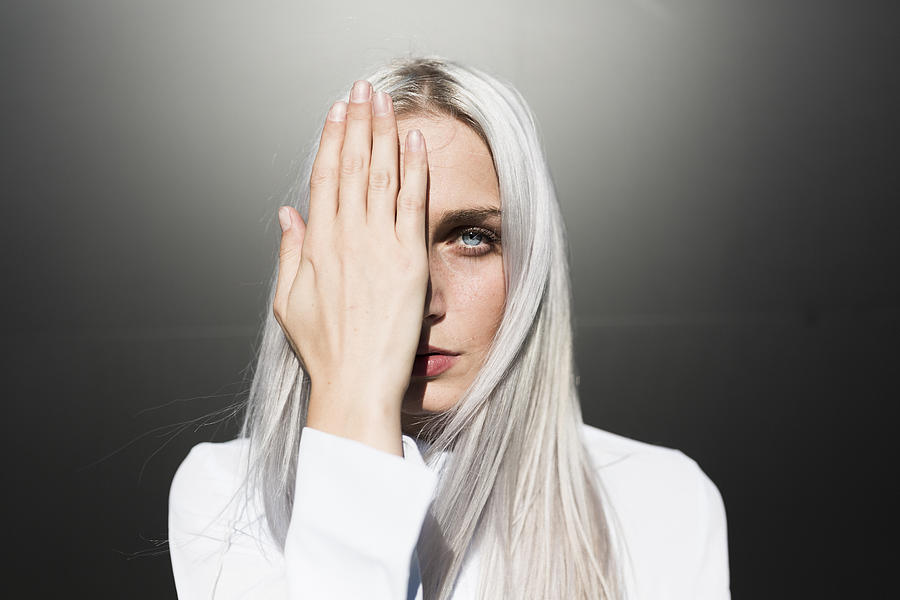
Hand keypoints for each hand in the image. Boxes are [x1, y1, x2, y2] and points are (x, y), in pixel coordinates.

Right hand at [273, 80, 429, 455]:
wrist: (356, 384)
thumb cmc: (325, 350)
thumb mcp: (289, 303)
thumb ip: (288, 253)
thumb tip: (287, 214)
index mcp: (316, 246)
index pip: (325, 178)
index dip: (332, 140)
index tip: (337, 112)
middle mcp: (347, 238)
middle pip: (353, 167)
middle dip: (358, 123)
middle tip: (362, 90)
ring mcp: (379, 247)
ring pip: (382, 176)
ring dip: (384, 135)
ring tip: (387, 103)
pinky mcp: (410, 261)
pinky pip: (413, 205)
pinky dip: (415, 170)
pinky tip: (415, 143)